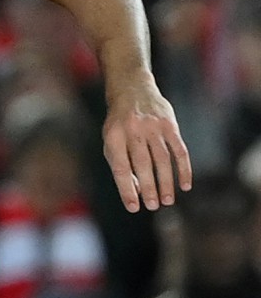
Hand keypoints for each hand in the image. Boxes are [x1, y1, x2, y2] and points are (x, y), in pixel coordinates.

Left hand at [101, 77, 190, 211]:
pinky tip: (185, 185)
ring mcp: (153, 126)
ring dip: (166, 182)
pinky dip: (184, 169)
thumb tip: (135, 190)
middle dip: (149, 188)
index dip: (127, 189)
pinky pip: (180, 150)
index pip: (121, 168)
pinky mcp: (170, 124)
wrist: (132, 90)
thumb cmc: (119, 123)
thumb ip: (120, 163)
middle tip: (154, 206)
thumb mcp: (111, 140)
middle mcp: (133, 131)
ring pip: (162, 160)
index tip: (134, 207)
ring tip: (167, 201)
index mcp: (113, 136)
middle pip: (143, 165)